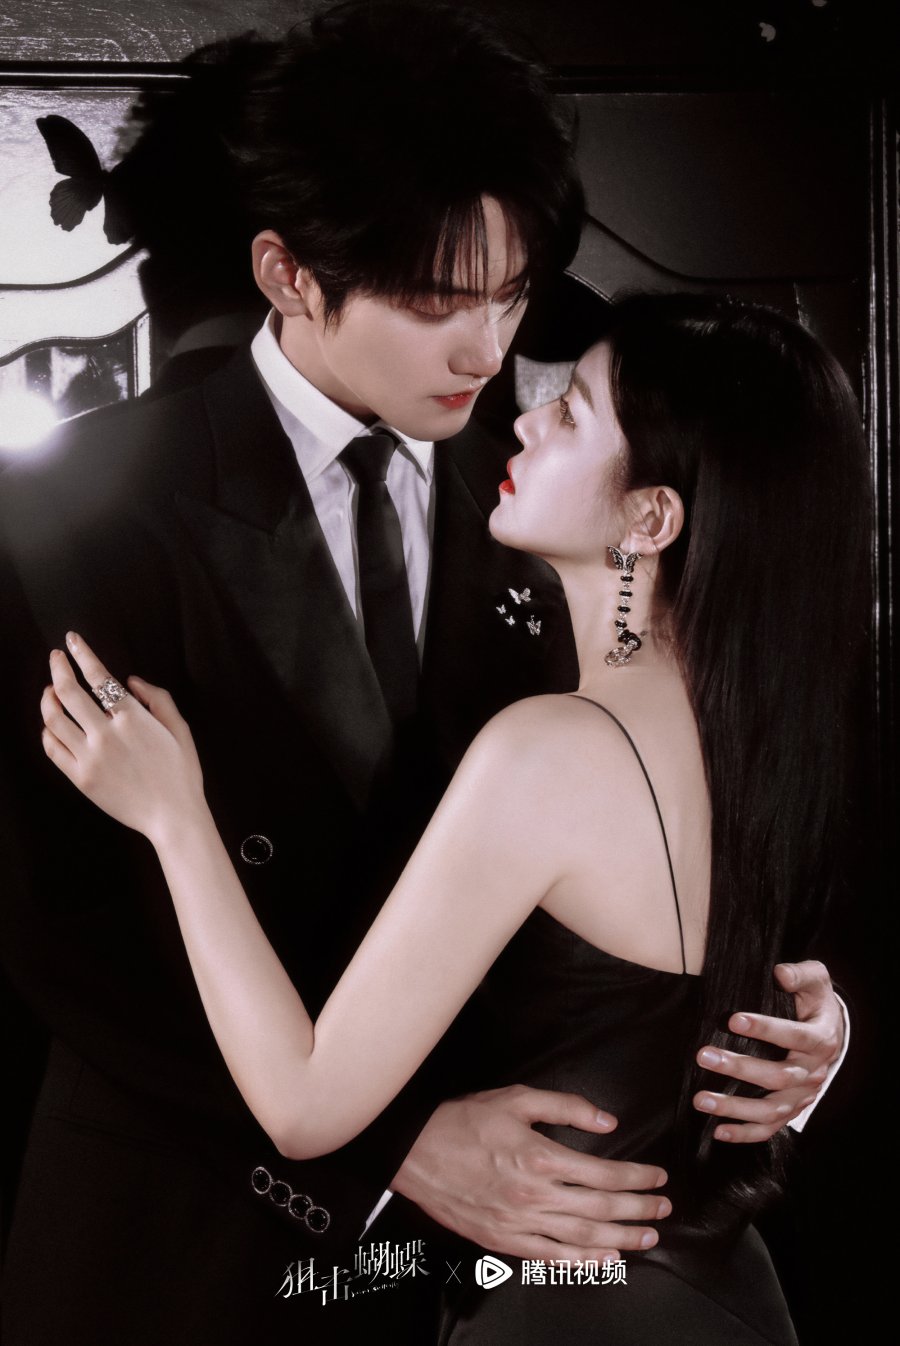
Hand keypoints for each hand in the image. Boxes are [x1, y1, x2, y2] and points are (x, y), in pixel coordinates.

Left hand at [40, 632, 203, 843]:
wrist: (173, 817)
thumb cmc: (182, 773)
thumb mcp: (180, 729)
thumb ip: (158, 698)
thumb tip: (131, 680)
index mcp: (132, 718)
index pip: (98, 676)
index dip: (82, 653)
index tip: (72, 641)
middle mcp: (105, 734)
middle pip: (68, 692)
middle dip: (58, 667)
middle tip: (56, 657)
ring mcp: (89, 757)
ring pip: (53, 719)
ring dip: (47, 698)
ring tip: (50, 690)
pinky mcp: (80, 778)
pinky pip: (52, 749)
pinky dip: (47, 732)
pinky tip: (50, 725)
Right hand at [391, 1084, 669, 1262]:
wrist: (415, 1152)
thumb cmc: (464, 1120)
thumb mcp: (516, 1098)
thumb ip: (566, 1107)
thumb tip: (608, 1122)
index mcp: (540, 1157)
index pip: (603, 1172)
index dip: (636, 1177)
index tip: (657, 1178)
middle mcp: (534, 1195)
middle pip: (600, 1208)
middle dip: (638, 1209)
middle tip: (663, 1209)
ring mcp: (518, 1224)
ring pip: (581, 1237)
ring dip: (620, 1239)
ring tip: (647, 1238)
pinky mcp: (502, 1241)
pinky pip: (550, 1257)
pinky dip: (580, 1261)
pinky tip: (603, 1259)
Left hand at [694, 960, 843, 1142]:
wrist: (831, 1032)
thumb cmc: (814, 1002)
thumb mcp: (816, 980)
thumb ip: (801, 974)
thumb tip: (780, 973)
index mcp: (821, 1039)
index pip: (795, 1036)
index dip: (765, 1029)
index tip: (732, 1020)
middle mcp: (813, 1072)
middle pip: (778, 1076)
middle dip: (739, 1067)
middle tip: (703, 1055)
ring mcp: (802, 1096)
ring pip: (771, 1109)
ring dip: (734, 1106)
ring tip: (701, 1099)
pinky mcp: (790, 1110)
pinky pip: (769, 1128)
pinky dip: (744, 1133)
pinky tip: (717, 1131)